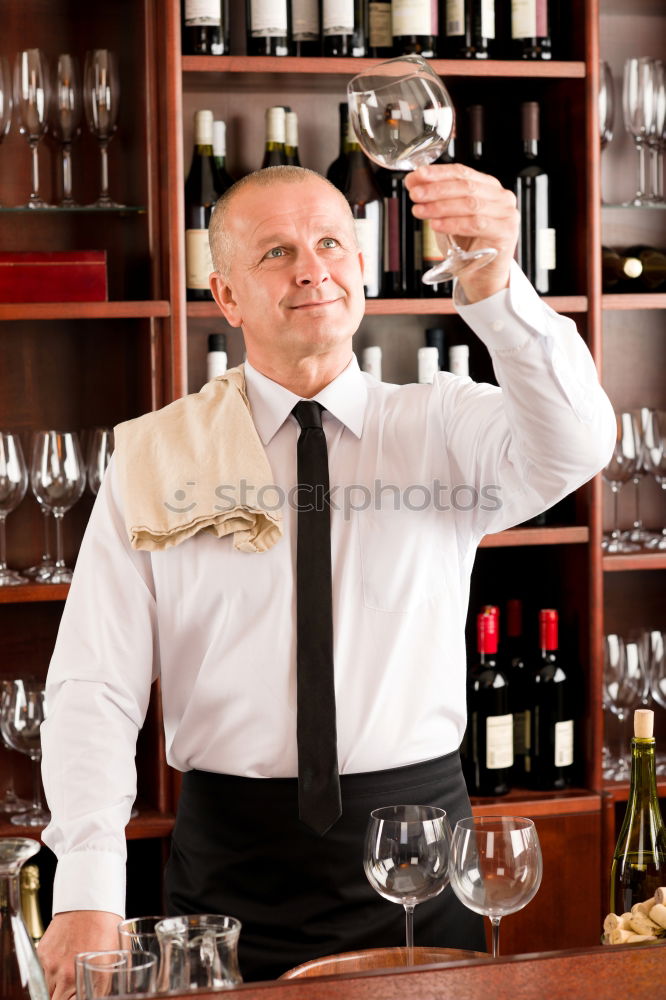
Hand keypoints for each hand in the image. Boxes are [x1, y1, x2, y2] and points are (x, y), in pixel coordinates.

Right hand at [38, 910, 121, 999]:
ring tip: (69, 971)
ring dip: (56, 985)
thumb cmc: (107, 928)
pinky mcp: (42, 953)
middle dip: (63, 997)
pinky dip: (51, 970)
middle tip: (72, 989)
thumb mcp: (114, 960)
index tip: (76, 996)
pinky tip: (64, 958)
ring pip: (47, 988)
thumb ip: (103, 985)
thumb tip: (101, 994)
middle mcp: (64, 975)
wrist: (92, 902)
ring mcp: (50, 964)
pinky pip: (42, 971)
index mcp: (83, 979)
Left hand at [405, 163, 519, 302]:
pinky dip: (453, 223)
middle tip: (415, 194)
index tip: (416, 176)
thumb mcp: (446, 218)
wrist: (482, 277)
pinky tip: (435, 225)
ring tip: (420, 211)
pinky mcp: (505, 232)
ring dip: (440, 206)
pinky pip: (476, 224)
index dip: (438, 173)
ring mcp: (506, 214)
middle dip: (436, 189)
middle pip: (465, 187)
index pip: (462, 172)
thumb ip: (433, 198)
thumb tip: (412, 181)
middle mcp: (501, 197)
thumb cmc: (466, 247)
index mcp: (488, 187)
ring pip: (470, 204)